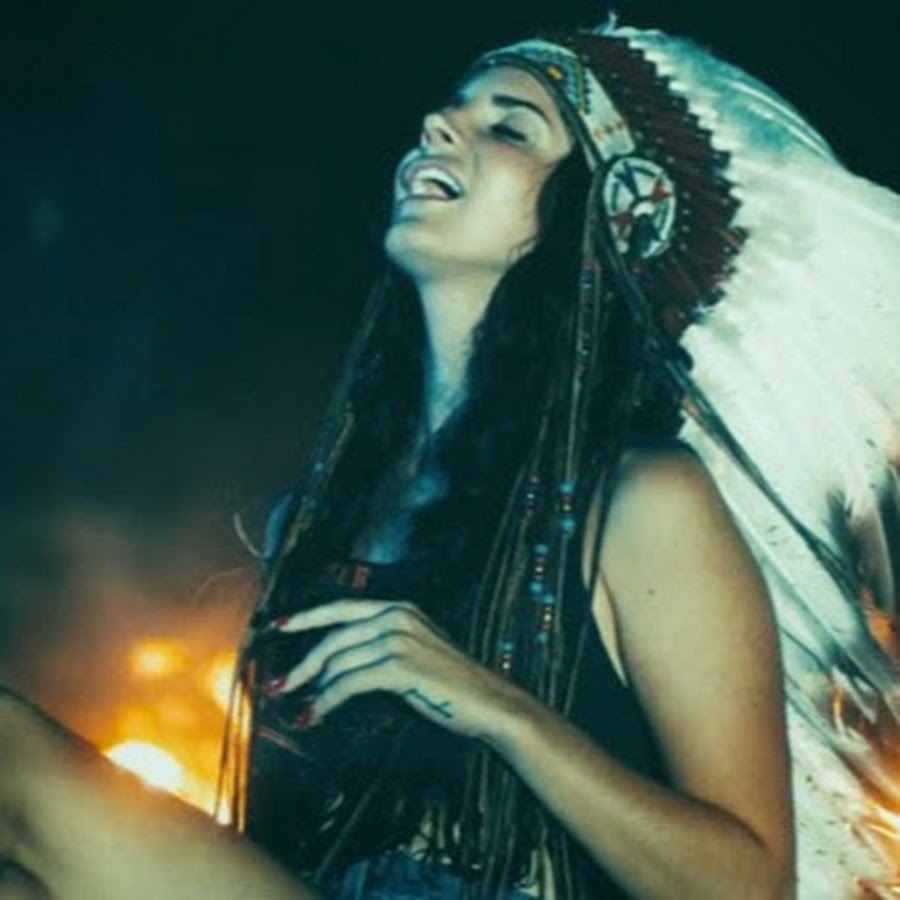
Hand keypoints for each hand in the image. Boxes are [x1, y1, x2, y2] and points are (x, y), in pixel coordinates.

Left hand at [265, 600, 526, 740]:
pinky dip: (328, 701)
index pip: (341, 608)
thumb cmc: (451, 684)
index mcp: (399, 608)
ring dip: (313, 688)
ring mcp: (399, 639)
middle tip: (278, 685)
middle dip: (302, 664)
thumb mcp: (414, 653)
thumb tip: (333, 667)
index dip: (306, 617)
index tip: (277, 626)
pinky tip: (317, 714)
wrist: (490, 703)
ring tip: (300, 707)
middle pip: (334, 637)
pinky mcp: (400, 666)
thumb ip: (379, 649)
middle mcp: (397, 616)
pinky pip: (350, 683)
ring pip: (339, 662)